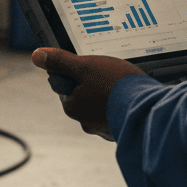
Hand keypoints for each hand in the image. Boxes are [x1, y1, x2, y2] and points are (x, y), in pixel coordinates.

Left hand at [30, 48, 144, 139]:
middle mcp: (86, 122)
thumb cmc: (116, 87)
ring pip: (104, 104)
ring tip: (125, 84)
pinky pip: (119, 113)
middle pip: (87, 94)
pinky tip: (133, 96)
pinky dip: (124, 104)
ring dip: (113, 94)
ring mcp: (105, 128)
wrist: (149, 111)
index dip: (80, 72)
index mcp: (73, 107)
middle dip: (98, 83)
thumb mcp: (85, 66)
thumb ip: (61, 61)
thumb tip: (36, 56)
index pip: (69, 85)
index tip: (93, 66)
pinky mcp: (123, 131)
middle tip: (112, 73)